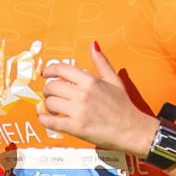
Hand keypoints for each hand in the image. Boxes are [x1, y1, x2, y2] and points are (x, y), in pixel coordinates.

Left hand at [37, 42, 158, 157]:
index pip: (62, 69)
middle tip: (51, 94)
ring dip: (48, 105)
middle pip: (52, 86)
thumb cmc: (123, 106)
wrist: (131, 130)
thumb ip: (101, 62)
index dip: (50, 70)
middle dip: (48, 90)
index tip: (46, 73)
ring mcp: (78, 111)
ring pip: (50, 103)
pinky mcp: (75, 127)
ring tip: (54, 108)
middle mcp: (82, 94)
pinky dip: (44, 119)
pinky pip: (51, 121)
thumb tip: (93, 45)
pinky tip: (44, 118)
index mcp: (90, 81)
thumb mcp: (114, 80)